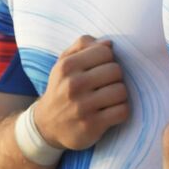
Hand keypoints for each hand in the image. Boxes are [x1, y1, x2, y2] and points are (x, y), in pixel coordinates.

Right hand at [32, 36, 129, 150]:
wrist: (47, 125)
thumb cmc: (62, 88)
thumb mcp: (64, 63)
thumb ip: (83, 46)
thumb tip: (109, 43)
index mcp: (67, 66)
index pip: (105, 52)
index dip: (108, 60)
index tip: (101, 69)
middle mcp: (73, 85)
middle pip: (116, 71)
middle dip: (115, 78)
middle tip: (106, 85)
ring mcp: (82, 107)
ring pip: (121, 91)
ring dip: (119, 95)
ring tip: (109, 98)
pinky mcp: (92, 125)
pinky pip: (122, 111)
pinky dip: (121, 111)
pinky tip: (111, 111)